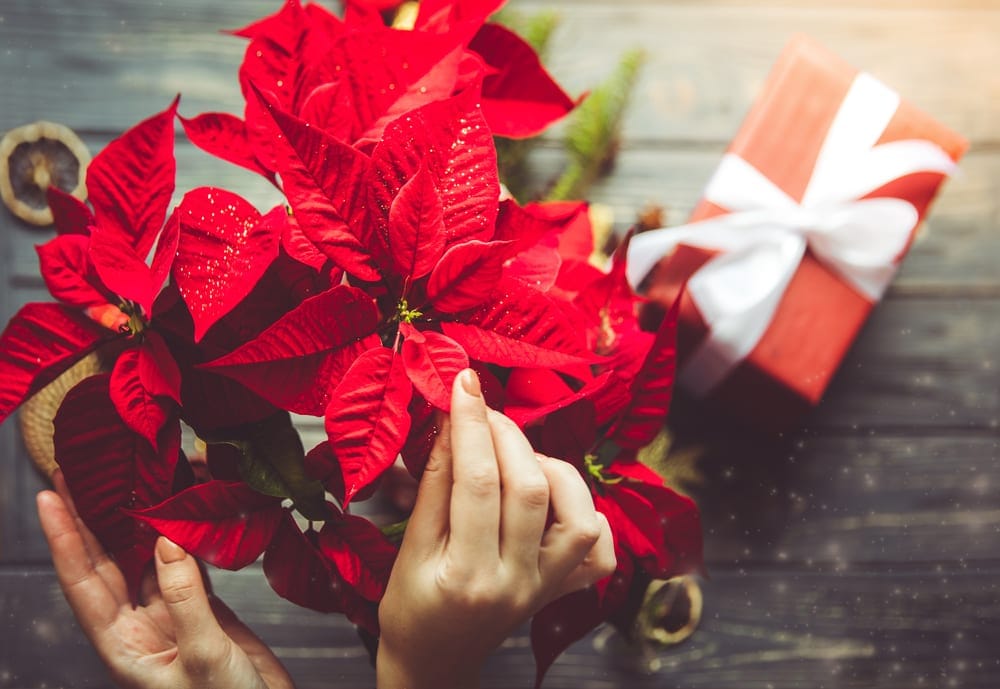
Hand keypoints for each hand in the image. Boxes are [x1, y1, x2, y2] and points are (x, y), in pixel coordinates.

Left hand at [36, 471, 294, 688]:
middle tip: (77, 473)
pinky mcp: (206, 612)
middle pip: (104, 564)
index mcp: (124, 646)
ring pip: (144, 559)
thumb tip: (168, 540)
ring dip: (136, 522)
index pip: (83, 583)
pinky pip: (186, 565)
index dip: (64, 539)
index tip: (49, 498)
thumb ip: (185, 598)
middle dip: (87, 519)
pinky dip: (182, 537)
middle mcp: (140, 627)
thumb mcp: (203, 656)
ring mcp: (172, 617)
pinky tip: (180, 514)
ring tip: (126, 481)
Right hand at [376, 369, 615, 688]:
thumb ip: (433, 484)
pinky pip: (598, 546)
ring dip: (547, 466)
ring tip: (511, 457)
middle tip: (481, 407)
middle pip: (530, 490)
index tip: (462, 382)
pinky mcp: (563, 587)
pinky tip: (552, 495)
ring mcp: (547, 587)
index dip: (471, 425)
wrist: (436, 661)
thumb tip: (452, 421)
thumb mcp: (408, 548)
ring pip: (578, 513)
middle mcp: (517, 583)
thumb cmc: (411, 609)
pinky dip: (583, 508)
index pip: (476, 484)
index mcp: (467, 577)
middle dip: (506, 434)